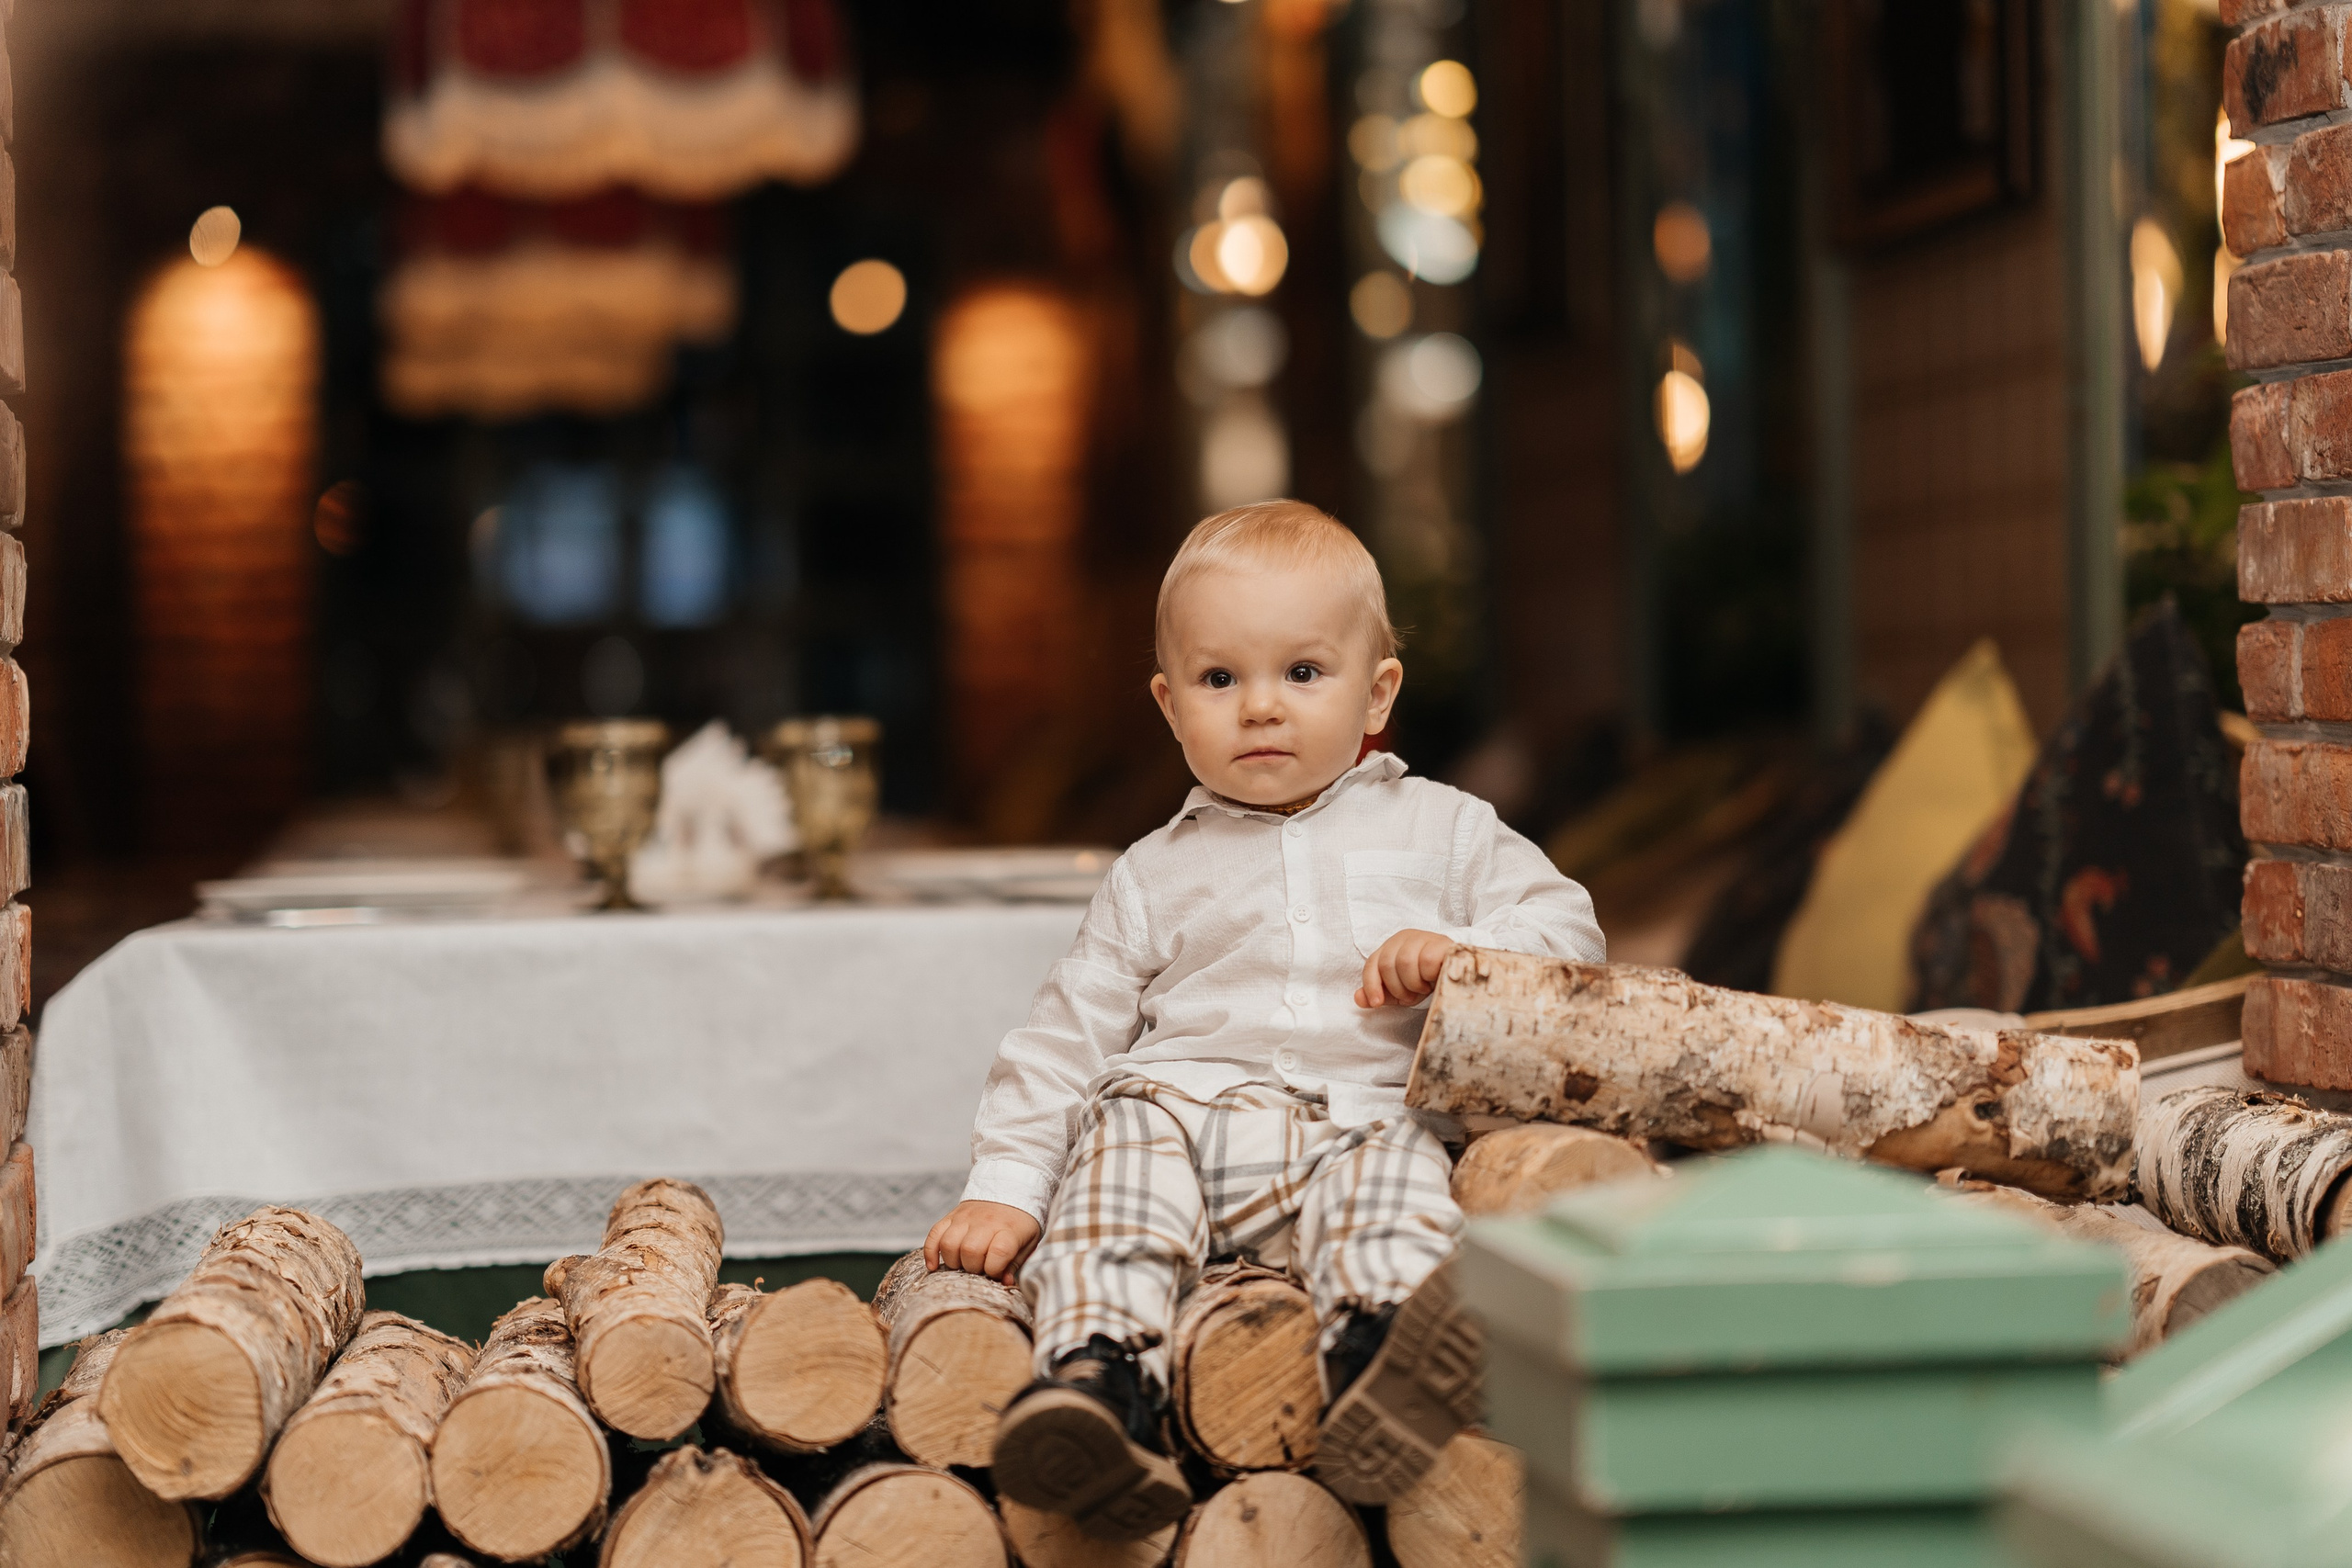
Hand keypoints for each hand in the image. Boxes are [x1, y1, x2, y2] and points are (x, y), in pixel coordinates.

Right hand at [924, 1200, 1042, 1285]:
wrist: (1010, 1189)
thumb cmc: (1020, 1222)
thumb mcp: (1028, 1242)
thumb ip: (1015, 1264)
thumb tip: (1005, 1282)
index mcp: (1008, 1229)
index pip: (998, 1253)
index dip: (995, 1270)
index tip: (996, 1272)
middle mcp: (985, 1222)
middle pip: (970, 1251)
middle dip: (973, 1268)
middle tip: (979, 1268)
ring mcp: (965, 1218)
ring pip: (949, 1244)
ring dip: (953, 1262)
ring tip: (963, 1264)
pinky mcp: (951, 1216)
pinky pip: (934, 1234)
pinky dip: (930, 1252)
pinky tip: (934, 1266)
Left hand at [1356, 929, 1455, 1007]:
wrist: (1461, 971)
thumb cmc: (1428, 980)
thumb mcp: (1401, 990)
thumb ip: (1380, 993)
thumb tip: (1358, 999)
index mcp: (1391, 946)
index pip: (1372, 964)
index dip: (1371, 985)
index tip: (1376, 1003)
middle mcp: (1405, 937)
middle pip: (1387, 965)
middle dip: (1398, 988)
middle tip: (1412, 995)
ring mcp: (1424, 937)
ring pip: (1404, 962)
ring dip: (1414, 984)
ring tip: (1425, 987)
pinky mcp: (1442, 942)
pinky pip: (1426, 960)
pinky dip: (1428, 976)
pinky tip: (1436, 979)